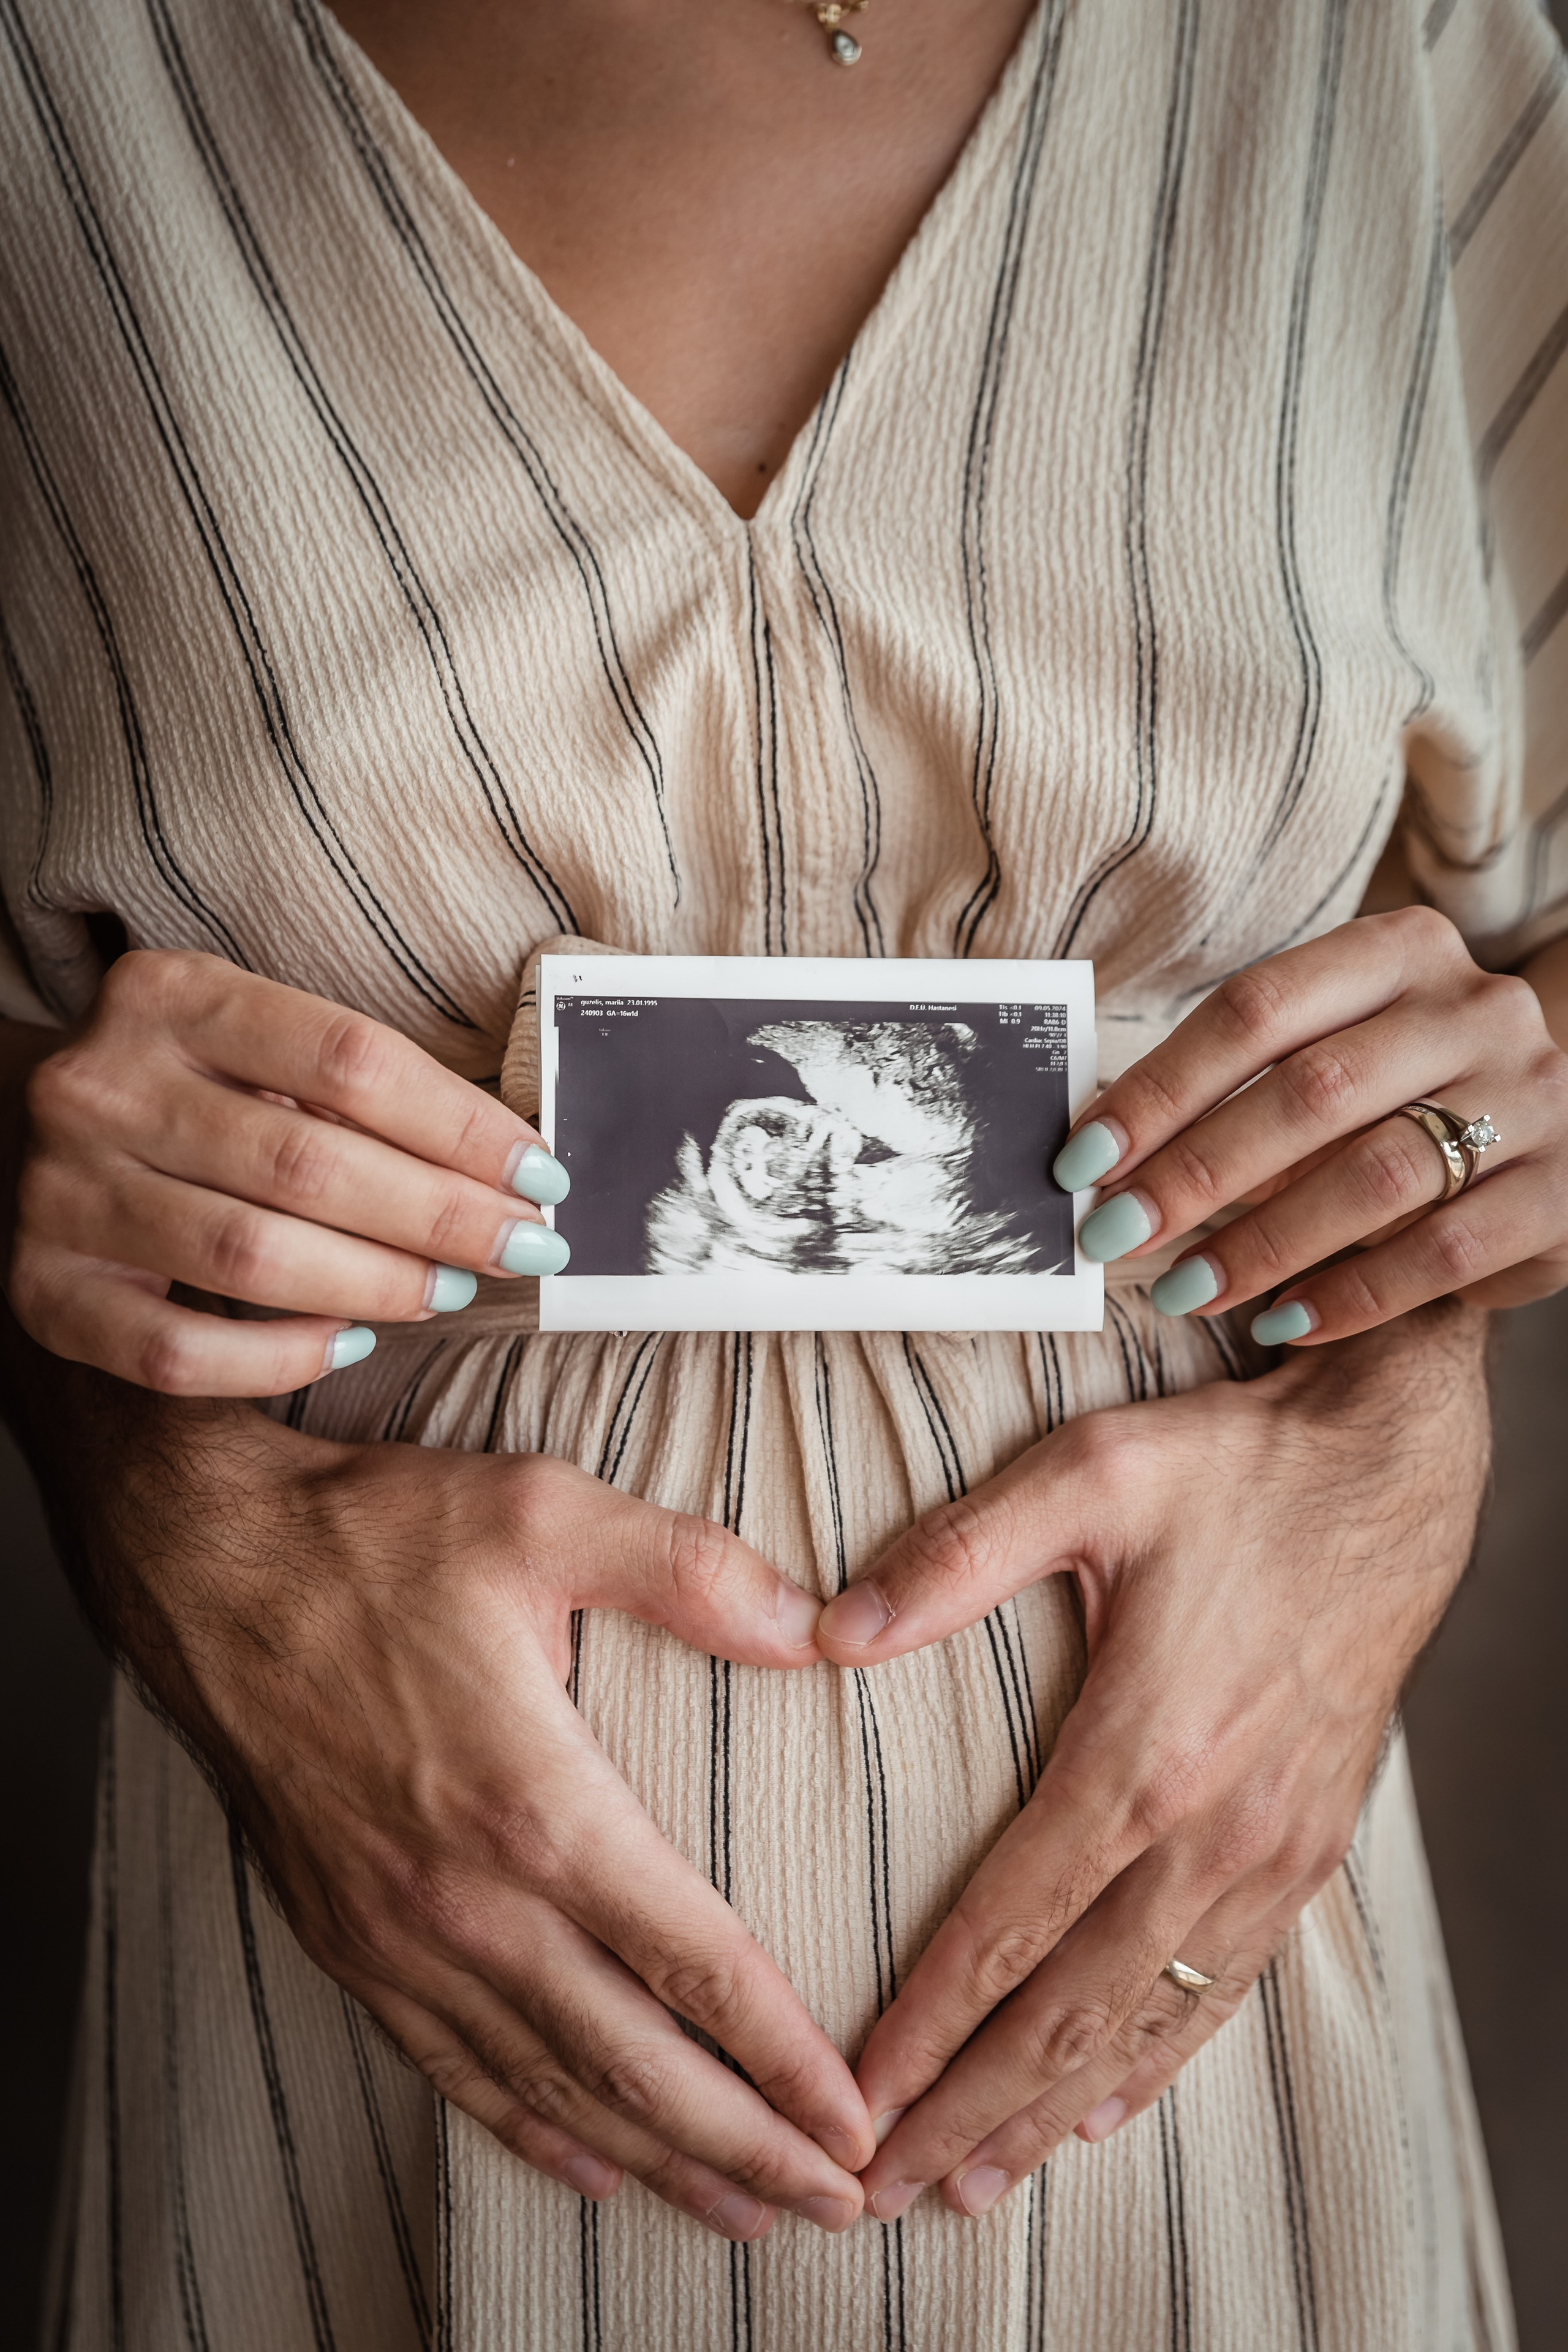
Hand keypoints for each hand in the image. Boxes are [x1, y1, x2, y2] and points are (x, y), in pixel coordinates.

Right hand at [6, 949, 571, 1394]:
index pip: (349, 1061)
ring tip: (452, 1289)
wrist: (40, 1133)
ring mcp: (62, 1192)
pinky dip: (280, 1358)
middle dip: (441, 1217)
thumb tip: (516, 1170)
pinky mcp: (46, 1291)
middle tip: (523, 1247)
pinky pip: (179, 1355)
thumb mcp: (262, 1044)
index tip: (542, 1176)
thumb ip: (363, 1088)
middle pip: (308, 1165)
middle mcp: (103, 1086)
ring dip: (378, 1285)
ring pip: (250, 1259)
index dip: (461, 1126)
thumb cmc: (200, 1090)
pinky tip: (351, 1343)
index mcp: (171, 994)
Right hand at [85, 1401, 872, 2235]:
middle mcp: (468, 1899)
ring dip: (655, 2161)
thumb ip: (692, 1573)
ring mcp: (399, 1933)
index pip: (696, 1963)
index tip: (858, 2121)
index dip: (787, 2057)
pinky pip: (450, 2066)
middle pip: (635, 2064)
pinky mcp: (344, 1938)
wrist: (203, 1564)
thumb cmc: (376, 1534)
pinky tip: (585, 2165)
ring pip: (549, 2088)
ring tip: (742, 2212)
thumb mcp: (547, 1513)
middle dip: (748, 2147)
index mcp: (537, 1805)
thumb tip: (821, 1624)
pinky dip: (527, 2130)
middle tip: (839, 2205)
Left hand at [812, 1303, 1487, 2222]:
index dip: (925, 2025)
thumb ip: (953, 1555)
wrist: (1390, 1473)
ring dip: (1052, 2109)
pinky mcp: (1308, 1847)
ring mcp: (1269, 1851)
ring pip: (1144, 2021)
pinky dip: (1156, 2061)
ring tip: (973, 2180)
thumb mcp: (1086, 1476)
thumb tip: (833, 1627)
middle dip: (967, 2109)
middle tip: (879, 2187)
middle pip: (1066, 2011)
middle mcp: (1209, 1829)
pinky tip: (1106, 2106)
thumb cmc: (1235, 1470)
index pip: (1005, 1927)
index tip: (855, 2098)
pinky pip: (1223, 1988)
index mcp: (1140, 1752)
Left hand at [1055, 906, 1567, 1341]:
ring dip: (1263, 1243)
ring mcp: (1532, 1097)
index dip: (1161, 1087)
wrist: (1563, 1130)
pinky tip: (1280, 1323)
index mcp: (1402, 949)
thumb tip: (1103, 1154)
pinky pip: (1441, 1252)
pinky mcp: (1562, 1192)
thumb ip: (1240, 1087)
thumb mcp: (1336, 1055)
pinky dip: (1350, 1296)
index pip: (1257, 1010)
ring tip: (1183, 1290)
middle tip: (1115, 1235)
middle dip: (1197, 1172)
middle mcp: (1477, 1009)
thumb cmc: (1405, 1093)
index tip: (1082, 1158)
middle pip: (1311, 1091)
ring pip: (1375, 1174)